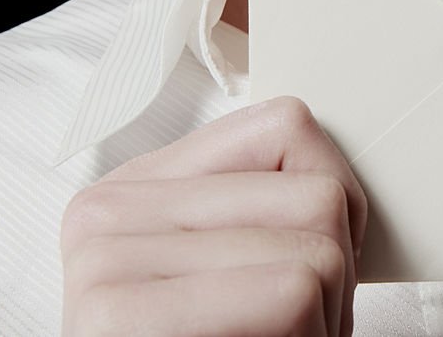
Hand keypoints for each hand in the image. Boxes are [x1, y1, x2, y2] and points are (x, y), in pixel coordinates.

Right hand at [60, 96, 366, 336]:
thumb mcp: (246, 263)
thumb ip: (266, 203)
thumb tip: (338, 177)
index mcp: (141, 186)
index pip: (290, 127)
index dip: (333, 204)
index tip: (307, 262)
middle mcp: (109, 208)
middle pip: (319, 196)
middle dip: (334, 276)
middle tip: (288, 326)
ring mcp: (104, 256)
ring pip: (319, 248)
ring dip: (323, 316)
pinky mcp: (117, 314)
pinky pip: (291, 290)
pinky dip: (307, 336)